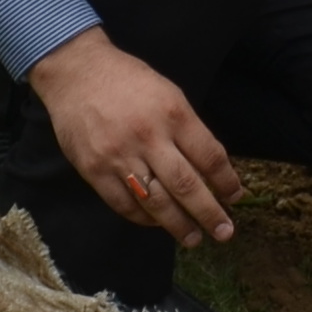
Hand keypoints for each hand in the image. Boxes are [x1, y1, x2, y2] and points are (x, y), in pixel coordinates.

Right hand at [27, 32, 241, 244]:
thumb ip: (186, 128)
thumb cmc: (127, 80)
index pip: (209, 156)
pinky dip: (144, 218)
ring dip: (178, 225)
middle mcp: (149, 137)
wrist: (76, 72)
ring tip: (193, 238)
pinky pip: (124, 204)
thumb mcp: (168, 93)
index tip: (235, 197)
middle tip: (224, 232)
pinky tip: (156, 222)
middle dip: (209, 213)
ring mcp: (119, 156)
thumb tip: (208, 167)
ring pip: (156, 202)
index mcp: (173, 113)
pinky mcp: (94, 170)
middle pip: (186, 185)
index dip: (225, 181)